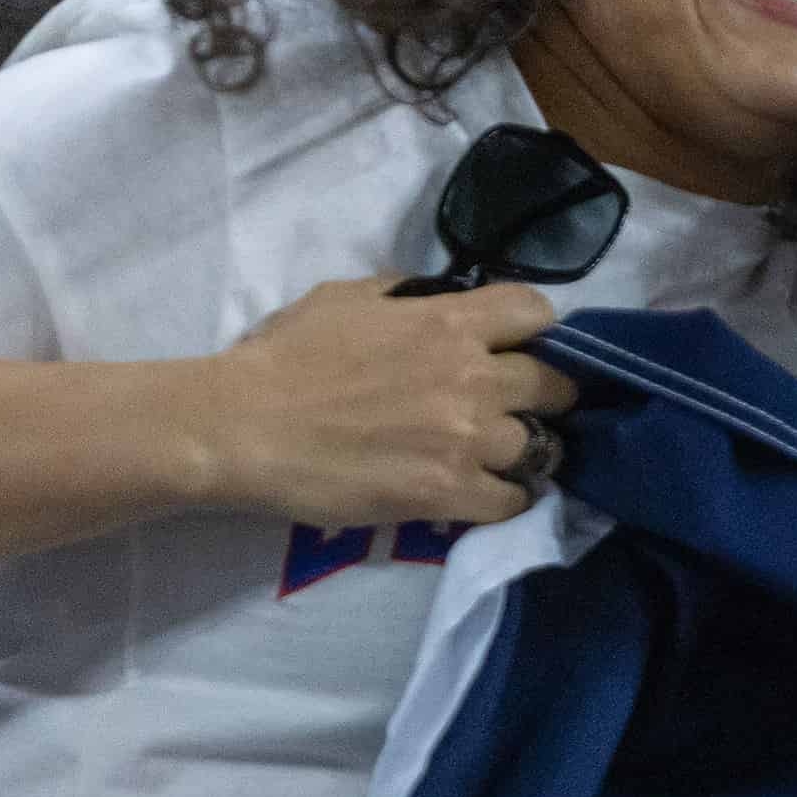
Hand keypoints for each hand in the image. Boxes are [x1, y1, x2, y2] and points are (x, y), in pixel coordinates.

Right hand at [192, 276, 578, 530]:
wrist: (241, 428)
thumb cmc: (283, 357)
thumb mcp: (346, 298)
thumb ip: (404, 296)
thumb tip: (434, 298)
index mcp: (448, 322)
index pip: (536, 312)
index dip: (536, 331)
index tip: (521, 347)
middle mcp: (471, 377)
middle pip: (555, 385)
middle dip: (545, 395)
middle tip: (522, 408)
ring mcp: (464, 439)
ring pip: (541, 447)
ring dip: (526, 452)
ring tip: (504, 458)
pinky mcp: (447, 493)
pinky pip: (512, 501)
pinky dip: (506, 499)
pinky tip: (486, 494)